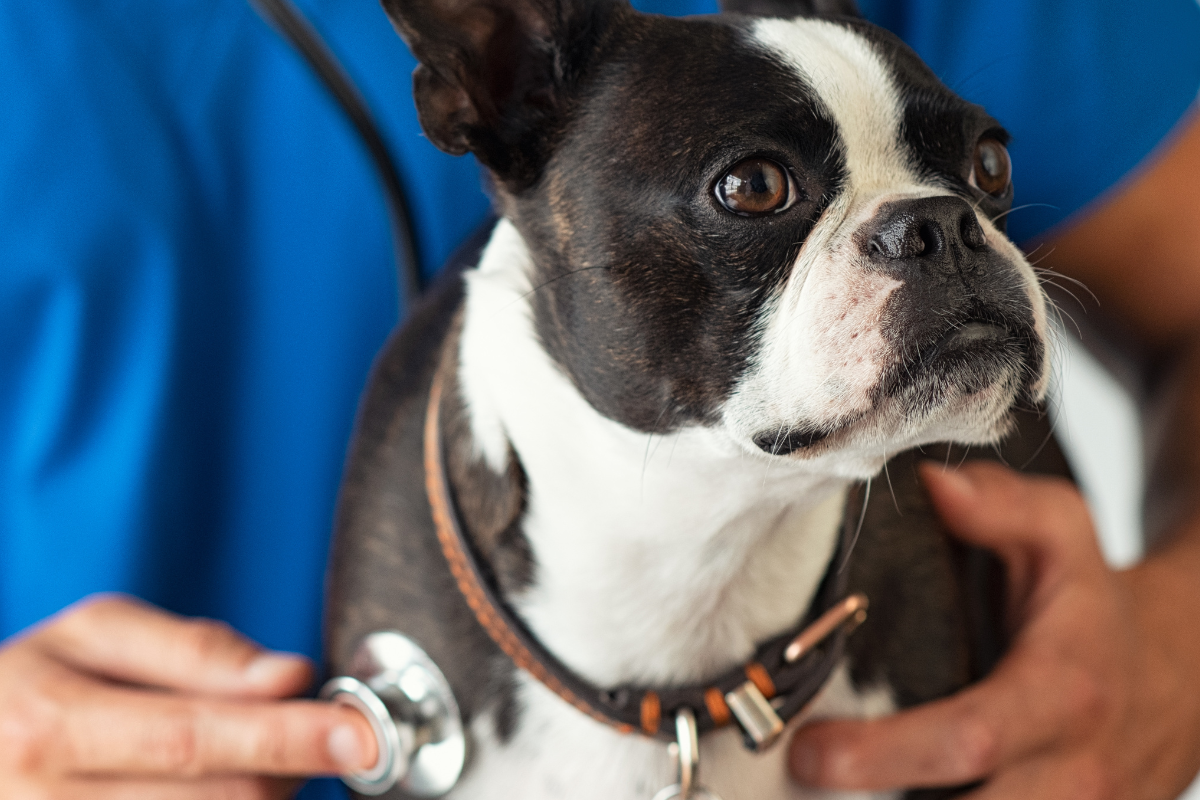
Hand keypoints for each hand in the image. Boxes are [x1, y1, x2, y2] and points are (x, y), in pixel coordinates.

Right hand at [0, 594, 376, 798]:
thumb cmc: (28, 683)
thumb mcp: (92, 636)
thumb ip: (193, 651)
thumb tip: (288, 676)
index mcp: (50, 728)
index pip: (192, 740)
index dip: (287, 739)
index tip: (360, 734)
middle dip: (291, 767)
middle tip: (322, 734)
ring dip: (266, 796)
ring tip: (261, 758)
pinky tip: (229, 785)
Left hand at [788, 461, 1199, 799]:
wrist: (1180, 674)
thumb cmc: (1096, 603)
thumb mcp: (1063, 533)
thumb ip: (1000, 506)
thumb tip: (931, 487)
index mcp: (1061, 696)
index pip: (971, 742)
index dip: (884, 755)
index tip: (808, 752)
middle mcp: (1074, 776)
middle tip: (796, 791)